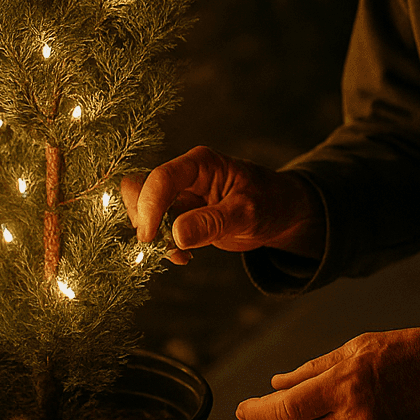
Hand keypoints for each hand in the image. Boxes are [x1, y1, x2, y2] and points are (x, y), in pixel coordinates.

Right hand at [121, 146, 323, 265]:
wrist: (281, 213)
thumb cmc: (270, 203)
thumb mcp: (247, 213)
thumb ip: (212, 222)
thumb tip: (176, 234)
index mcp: (201, 164)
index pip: (161, 178)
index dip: (148, 206)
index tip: (149, 237)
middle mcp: (185, 176)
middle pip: (139, 186)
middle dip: (142, 217)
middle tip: (159, 243)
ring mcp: (180, 196)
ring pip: (142, 208)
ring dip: (151, 235)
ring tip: (179, 253)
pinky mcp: (180, 215)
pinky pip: (156, 227)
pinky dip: (162, 245)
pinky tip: (184, 255)